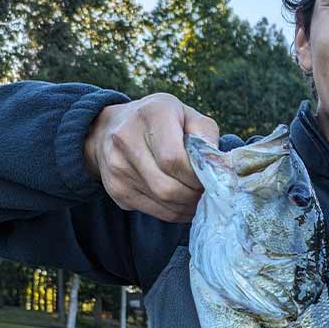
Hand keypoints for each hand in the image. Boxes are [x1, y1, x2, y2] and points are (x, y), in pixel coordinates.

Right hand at [84, 92, 219, 222]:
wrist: (110, 128)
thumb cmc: (160, 121)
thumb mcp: (187, 115)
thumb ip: (206, 134)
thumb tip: (218, 165)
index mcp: (151, 115)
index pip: (175, 160)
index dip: (197, 176)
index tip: (210, 178)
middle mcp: (126, 139)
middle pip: (168, 187)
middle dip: (194, 195)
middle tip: (208, 193)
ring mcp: (117, 167)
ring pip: (163, 202)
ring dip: (187, 206)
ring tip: (197, 198)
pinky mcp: (115, 189)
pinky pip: (153, 211)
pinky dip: (174, 212)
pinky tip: (182, 202)